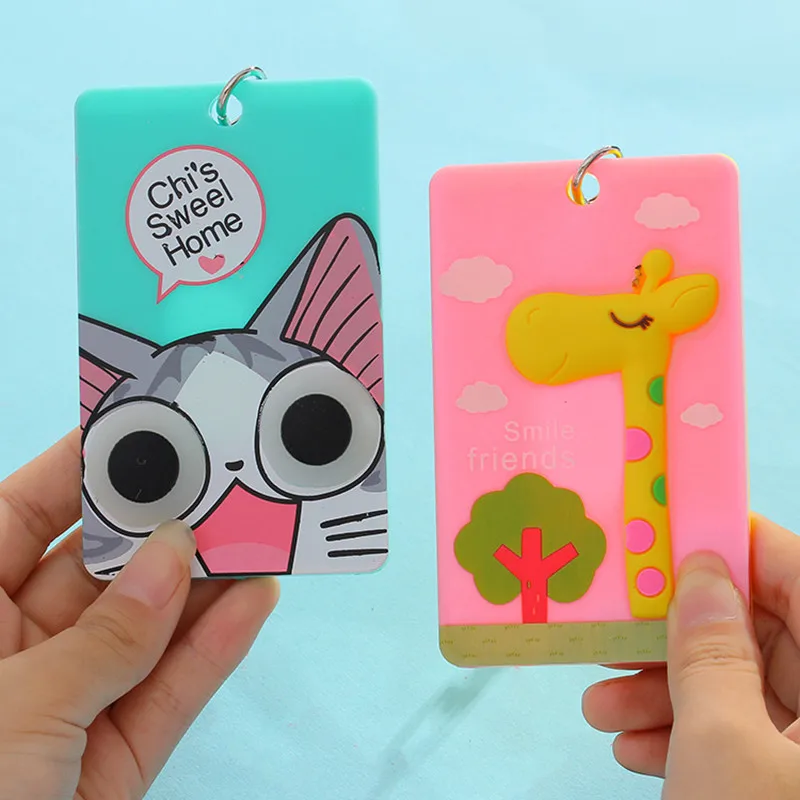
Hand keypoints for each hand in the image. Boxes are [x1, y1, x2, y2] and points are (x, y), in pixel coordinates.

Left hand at [0, 430, 279, 799]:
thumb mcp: (13, 710)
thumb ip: (103, 636)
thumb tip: (178, 557)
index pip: (18, 520)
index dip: (78, 473)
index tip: (142, 432)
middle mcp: (11, 654)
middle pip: (97, 574)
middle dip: (161, 529)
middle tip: (224, 482)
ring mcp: (67, 709)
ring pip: (145, 632)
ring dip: (204, 585)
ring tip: (259, 533)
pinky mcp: (110, 764)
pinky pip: (168, 696)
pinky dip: (214, 653)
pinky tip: (256, 604)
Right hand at [582, 514, 799, 797]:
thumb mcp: (723, 745)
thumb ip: (708, 654)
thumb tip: (697, 577)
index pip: (796, 576)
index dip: (733, 547)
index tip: (667, 537)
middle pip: (755, 636)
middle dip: (675, 638)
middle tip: (616, 629)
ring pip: (735, 689)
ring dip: (661, 693)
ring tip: (603, 706)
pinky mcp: (782, 778)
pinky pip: (733, 737)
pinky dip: (679, 737)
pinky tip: (633, 746)